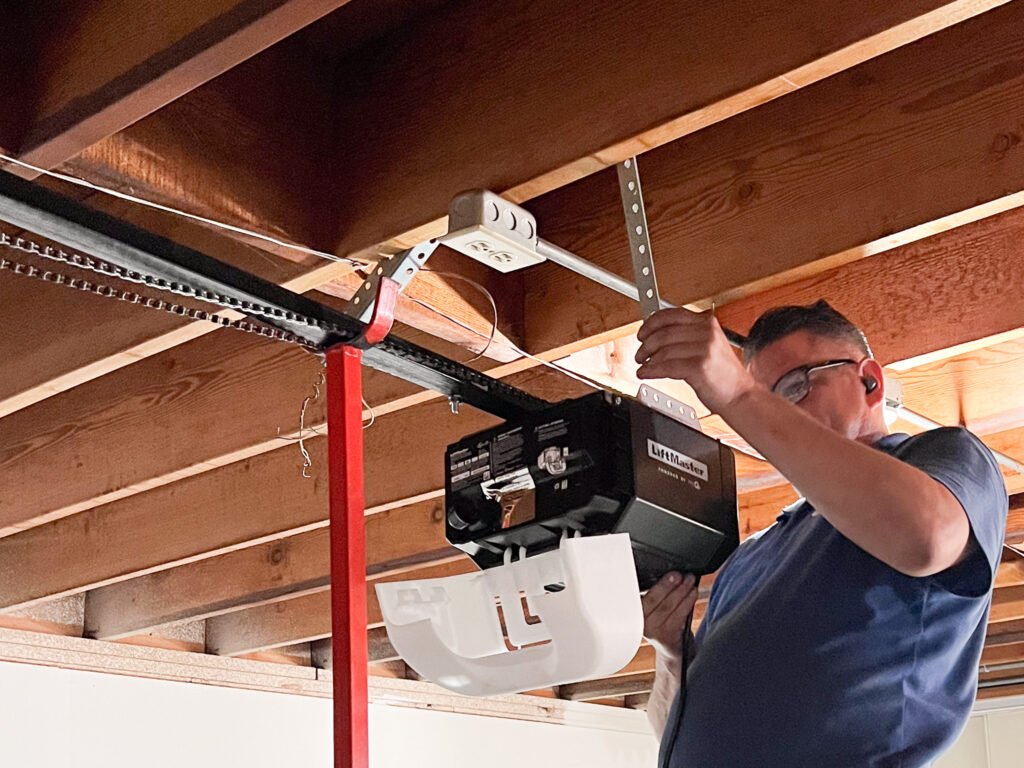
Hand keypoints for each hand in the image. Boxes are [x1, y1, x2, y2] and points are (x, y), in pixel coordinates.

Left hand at [635, 308, 754, 413]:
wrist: (741, 395)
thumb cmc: (723, 374)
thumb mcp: (709, 345)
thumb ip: (688, 335)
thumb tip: (656, 333)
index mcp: (708, 323)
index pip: (672, 315)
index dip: (651, 323)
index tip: (642, 332)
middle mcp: (707, 332)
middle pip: (664, 333)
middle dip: (646, 344)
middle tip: (640, 353)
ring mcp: (705, 348)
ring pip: (663, 350)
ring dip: (647, 359)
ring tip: (642, 365)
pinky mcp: (699, 366)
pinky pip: (666, 366)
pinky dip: (651, 370)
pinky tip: (646, 373)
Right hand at [642, 571, 697, 661]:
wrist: (668, 647)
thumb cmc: (660, 619)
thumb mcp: (652, 605)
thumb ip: (652, 591)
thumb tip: (667, 571)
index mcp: (631, 611)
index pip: (639, 594)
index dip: (652, 583)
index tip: (665, 573)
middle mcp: (638, 622)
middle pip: (653, 599)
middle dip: (668, 585)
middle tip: (679, 574)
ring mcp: (652, 631)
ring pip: (667, 607)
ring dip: (680, 591)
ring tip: (689, 580)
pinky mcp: (666, 637)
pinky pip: (678, 616)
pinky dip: (687, 602)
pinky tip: (692, 592)